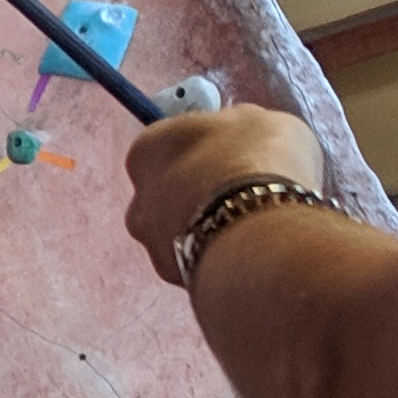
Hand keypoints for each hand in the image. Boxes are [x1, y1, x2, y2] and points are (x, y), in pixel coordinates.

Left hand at [122, 103, 325, 285]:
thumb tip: (244, 133)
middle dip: (201, 194)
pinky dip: (220, 258)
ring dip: (210, 230)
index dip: (205, 151)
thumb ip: (238, 128)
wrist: (259, 228)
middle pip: (169, 194)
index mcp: (147, 149)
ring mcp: (152, 244)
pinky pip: (199, 264)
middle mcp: (138, 198)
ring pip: (181, 234)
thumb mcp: (260, 120)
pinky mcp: (176, 278)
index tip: (234, 155)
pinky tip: (250, 252)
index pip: (169, 146)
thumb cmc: (257, 160)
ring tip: (253, 227)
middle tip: (244, 193)